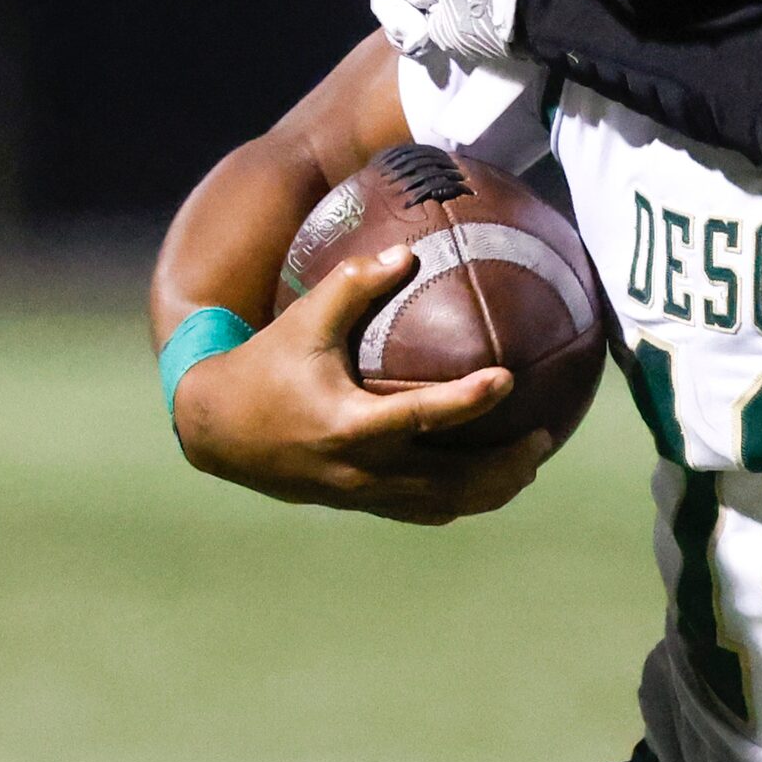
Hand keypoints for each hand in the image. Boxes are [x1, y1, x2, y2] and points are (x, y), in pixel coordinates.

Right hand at [171, 247, 552, 524]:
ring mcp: (361, 494)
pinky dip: (461, 499)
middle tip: (546, 437)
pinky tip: (491, 478)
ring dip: (491, 490)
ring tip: (531, 462)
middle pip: (449, 482)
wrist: (215, 431)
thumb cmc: (264, 365)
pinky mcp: (359, 502)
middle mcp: (359, 469)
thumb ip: (354, 285)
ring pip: (442, 505)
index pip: (420, 417)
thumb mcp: (303, 320)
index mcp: (348, 425)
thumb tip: (407, 251)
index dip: (468, 401)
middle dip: (503, 465)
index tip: (508, 378)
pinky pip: (421, 510)